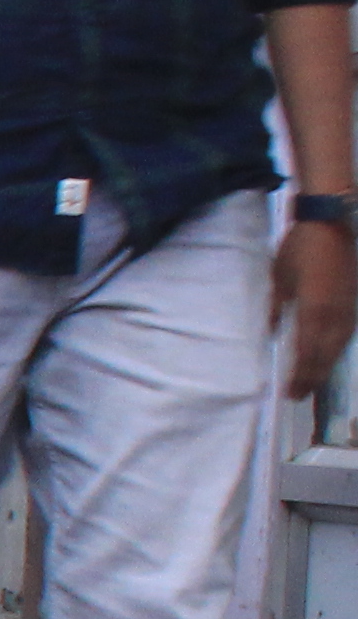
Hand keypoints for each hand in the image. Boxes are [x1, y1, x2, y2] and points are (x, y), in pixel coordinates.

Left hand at [283, 214, 354, 400]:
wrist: (331, 222)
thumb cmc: (299, 249)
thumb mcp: (279, 280)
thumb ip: (275, 309)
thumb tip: (270, 333)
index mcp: (315, 310)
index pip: (307, 352)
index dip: (300, 375)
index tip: (289, 392)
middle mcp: (336, 313)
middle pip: (326, 354)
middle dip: (312, 377)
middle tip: (298, 396)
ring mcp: (349, 307)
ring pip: (339, 346)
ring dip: (325, 366)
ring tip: (312, 382)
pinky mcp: (354, 299)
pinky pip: (346, 332)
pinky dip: (336, 348)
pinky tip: (329, 356)